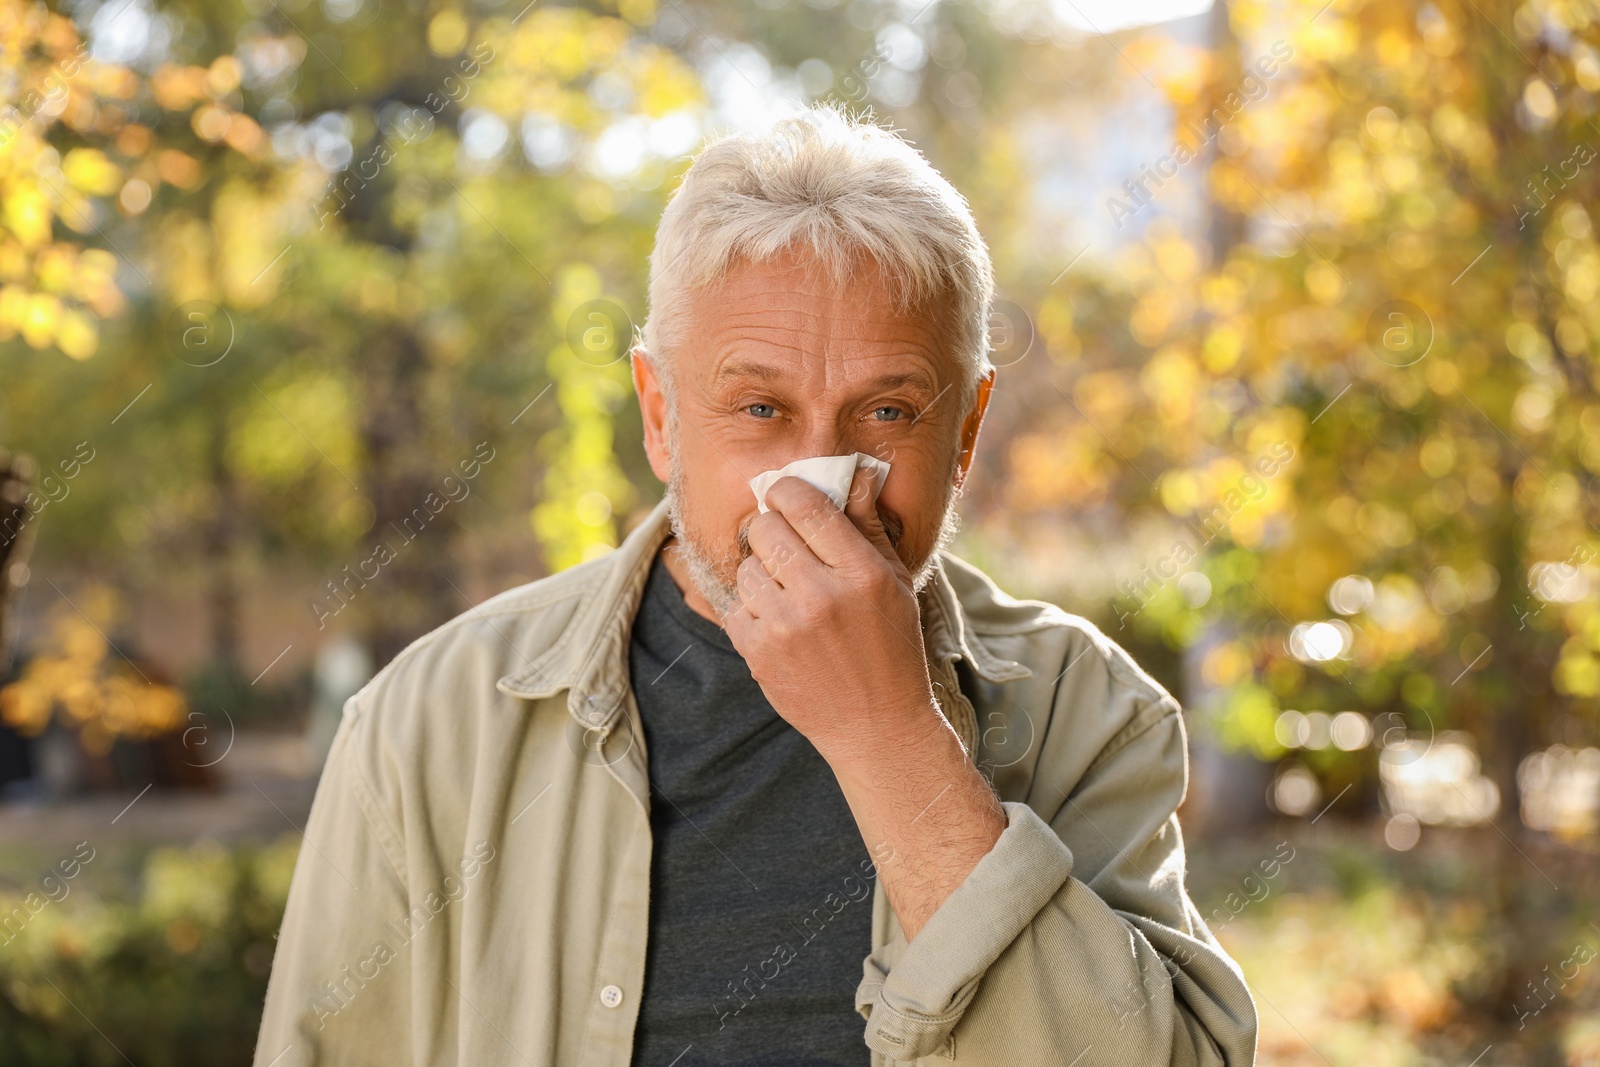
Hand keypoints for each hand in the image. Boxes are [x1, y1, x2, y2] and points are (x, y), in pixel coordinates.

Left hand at [723, 463, 939, 758]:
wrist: (876, 725)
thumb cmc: (891, 647)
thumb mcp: (894, 583)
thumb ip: (868, 527)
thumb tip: (856, 474)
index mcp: (862, 572)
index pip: (805, 506)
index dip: (785, 491)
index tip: (783, 496)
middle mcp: (822, 596)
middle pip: (766, 530)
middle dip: (770, 531)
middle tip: (785, 547)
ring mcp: (786, 627)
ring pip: (747, 568)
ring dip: (761, 574)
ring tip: (787, 594)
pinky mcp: (759, 654)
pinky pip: (736, 607)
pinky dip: (752, 611)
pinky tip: (778, 624)